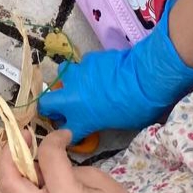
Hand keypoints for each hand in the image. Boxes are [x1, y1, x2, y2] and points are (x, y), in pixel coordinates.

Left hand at [0, 131, 153, 192]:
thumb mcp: (101, 180)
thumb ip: (67, 169)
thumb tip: (46, 164)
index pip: (46, 160)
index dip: (51, 139)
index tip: (63, 135)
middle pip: (7, 182)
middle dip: (9, 155)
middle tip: (25, 141)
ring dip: (9, 174)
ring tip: (27, 161)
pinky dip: (18, 191)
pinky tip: (35, 183)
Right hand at [38, 0, 192, 142]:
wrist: (146, 77)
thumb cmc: (137, 107)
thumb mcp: (117, 123)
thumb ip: (99, 122)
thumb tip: (97, 119)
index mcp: (81, 120)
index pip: (62, 131)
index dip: (67, 131)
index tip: (73, 130)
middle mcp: (71, 99)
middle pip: (46, 103)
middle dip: (52, 106)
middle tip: (66, 107)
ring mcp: (76, 76)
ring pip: (62, 78)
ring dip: (69, 83)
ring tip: (82, 84)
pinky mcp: (87, 60)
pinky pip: (82, 66)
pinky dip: (87, 70)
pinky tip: (102, 71)